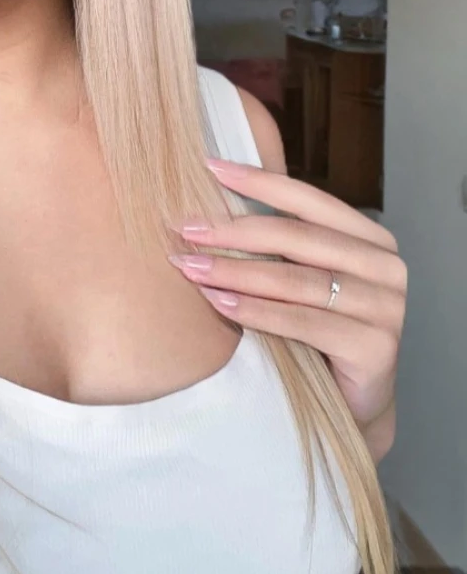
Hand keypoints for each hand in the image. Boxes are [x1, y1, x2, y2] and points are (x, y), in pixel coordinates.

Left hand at [167, 159, 406, 439]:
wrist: (350, 407)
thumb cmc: (317, 331)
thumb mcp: (301, 277)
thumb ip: (279, 242)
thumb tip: (211, 199)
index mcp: (369, 238)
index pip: (309, 199)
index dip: (259, 181)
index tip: (210, 165)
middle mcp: (385, 267)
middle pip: (298, 238)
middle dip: (235, 231)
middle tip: (187, 228)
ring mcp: (387, 308)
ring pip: (297, 280)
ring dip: (236, 272)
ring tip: (191, 267)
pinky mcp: (376, 348)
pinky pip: (303, 322)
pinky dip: (256, 311)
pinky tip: (219, 303)